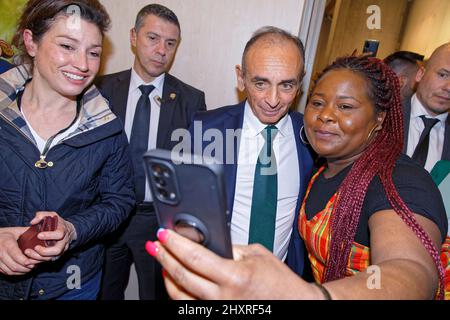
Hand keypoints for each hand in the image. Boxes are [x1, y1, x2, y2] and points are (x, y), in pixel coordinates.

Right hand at [0, 227, 41, 274]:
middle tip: (34, 266)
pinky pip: (6, 272)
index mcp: (7, 244)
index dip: (24, 261)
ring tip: (30, 268)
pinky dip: (15, 273)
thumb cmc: (5, 233)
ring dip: (21, 271)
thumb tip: (41, 232)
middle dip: (26, 268)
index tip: (31, 262)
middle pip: (14, 266)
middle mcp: (1, 253)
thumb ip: (28, 232)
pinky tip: (22, 270)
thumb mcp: (16, 231)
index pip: (16, 255)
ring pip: (10, 271)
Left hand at [23, 211, 76, 261]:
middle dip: (44, 251)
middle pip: (57, 250)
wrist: (69, 231)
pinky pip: (48, 260)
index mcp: (63, 231)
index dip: (49, 236)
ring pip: (52, 258)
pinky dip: (38, 261)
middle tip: (35, 248)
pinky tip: (29, 259)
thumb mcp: (52, 214)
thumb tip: (32, 222)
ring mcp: (61, 250)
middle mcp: (63, 242)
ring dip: (39, 257)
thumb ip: (42, 215)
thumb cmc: (58, 222)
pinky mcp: (56, 255)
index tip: (39, 235)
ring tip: (28, 253)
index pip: (59, 235)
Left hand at [146, 229, 323, 299]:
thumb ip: (230, 248)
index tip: (164, 234)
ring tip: (163, 261)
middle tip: (156, 244)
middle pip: (181, 275)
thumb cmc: (280, 283)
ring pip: (180, 296)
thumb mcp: (257, 255)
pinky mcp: (217, 317)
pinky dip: (178, 294)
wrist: (293, 305)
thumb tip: (205, 242)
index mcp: (234, 277)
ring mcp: (218, 311)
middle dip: (164, 257)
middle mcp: (223, 298)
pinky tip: (176, 282)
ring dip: (167, 276)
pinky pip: (190, 308)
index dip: (174, 243)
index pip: (194, 256)